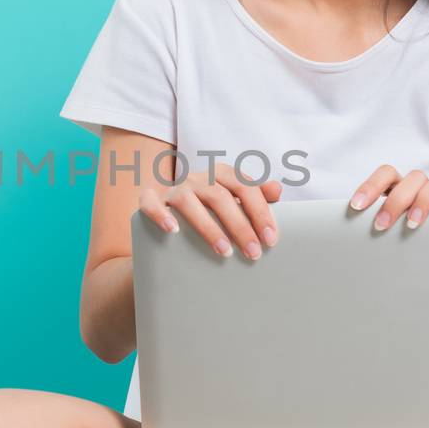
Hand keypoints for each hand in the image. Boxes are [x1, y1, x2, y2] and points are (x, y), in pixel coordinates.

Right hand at [137, 162, 282, 261]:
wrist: (168, 209)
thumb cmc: (209, 208)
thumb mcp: (233, 199)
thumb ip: (256, 194)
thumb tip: (277, 189)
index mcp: (220, 174)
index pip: (244, 187)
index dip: (259, 212)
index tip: (271, 239)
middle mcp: (197, 178)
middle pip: (220, 197)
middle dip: (240, 226)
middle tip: (254, 253)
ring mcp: (173, 188)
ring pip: (188, 202)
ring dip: (208, 227)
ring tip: (224, 252)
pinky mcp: (150, 200)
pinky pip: (151, 203)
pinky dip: (160, 214)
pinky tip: (173, 231)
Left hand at [348, 165, 428, 230]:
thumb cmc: (406, 237)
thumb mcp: (390, 232)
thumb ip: (377, 232)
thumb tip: (352, 251)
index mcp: (400, 185)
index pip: (385, 175)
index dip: (370, 187)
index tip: (356, 206)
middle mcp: (421, 184)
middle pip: (411, 179)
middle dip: (394, 202)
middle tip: (381, 226)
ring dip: (425, 200)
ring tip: (413, 223)